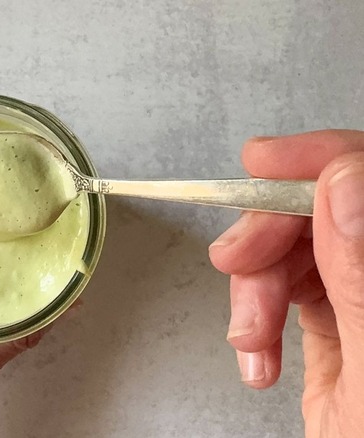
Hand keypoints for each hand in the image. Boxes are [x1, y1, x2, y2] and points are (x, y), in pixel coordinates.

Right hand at [209, 130, 363, 436]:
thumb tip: (344, 185)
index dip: (325, 160)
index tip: (262, 163)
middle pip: (331, 209)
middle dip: (271, 233)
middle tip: (234, 264)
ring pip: (300, 247)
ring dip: (255, 287)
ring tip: (247, 340)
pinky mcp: (340, 326)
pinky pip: (287, 291)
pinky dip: (255, 316)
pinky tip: (255, 356)